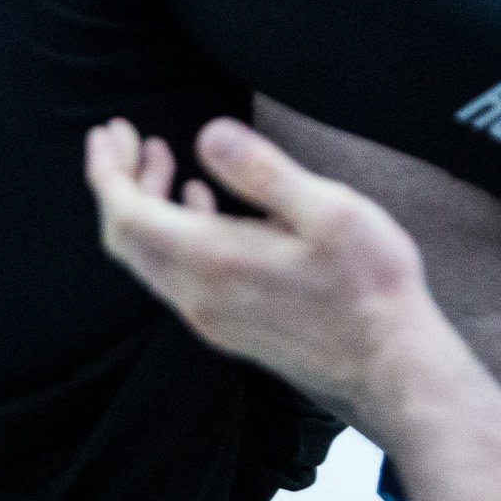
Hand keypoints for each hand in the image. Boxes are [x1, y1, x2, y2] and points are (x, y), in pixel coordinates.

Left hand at [84, 115, 455, 433]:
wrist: (392, 369)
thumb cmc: (370, 288)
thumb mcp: (329, 212)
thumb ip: (263, 171)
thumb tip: (209, 134)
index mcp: (213, 262)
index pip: (126, 214)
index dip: (108, 170)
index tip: (110, 131)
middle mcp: (197, 296)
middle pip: (127, 236)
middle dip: (118, 181)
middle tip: (126, 136)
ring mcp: (211, 317)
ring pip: (150, 256)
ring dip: (145, 203)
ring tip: (160, 156)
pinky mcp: (229, 328)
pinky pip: (176, 274)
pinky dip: (171, 231)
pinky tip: (199, 203)